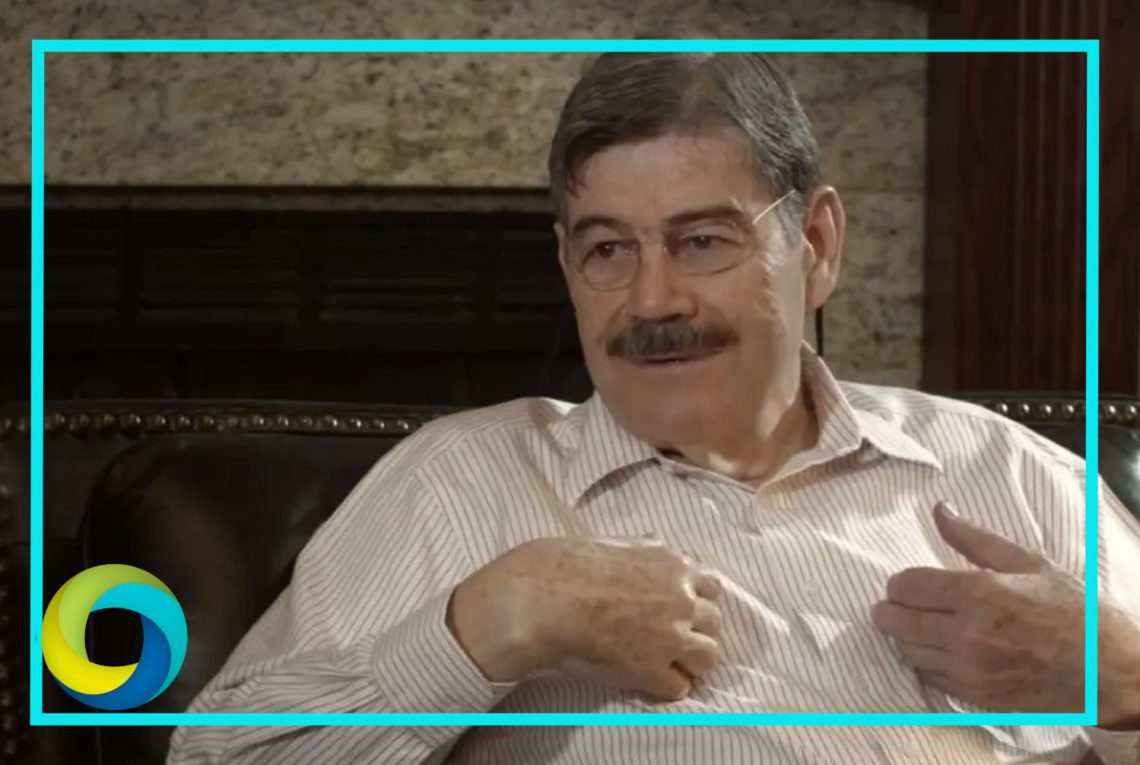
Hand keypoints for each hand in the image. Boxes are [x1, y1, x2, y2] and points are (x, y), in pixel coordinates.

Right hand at [449, 535, 723, 699]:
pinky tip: (647, 679)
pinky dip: (666, 686)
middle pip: (714, 623)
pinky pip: (679, 687)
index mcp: (674, 567)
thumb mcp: (615, 543)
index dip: (696, 599)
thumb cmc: (568, 566)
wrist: (544, 600)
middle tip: (674, 639)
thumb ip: (644, 547)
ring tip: (669, 664)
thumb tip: (655, 544)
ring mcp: (671, 637)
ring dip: (691, 661)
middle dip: (696, 630)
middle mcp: (682, 601)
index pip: (713, 586)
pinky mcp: (651, 670)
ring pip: (708, 657)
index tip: (682, 608)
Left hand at [871, 502, 1139, 726]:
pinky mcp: (976, 697)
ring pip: (907, 651)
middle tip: (897, 603)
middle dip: (890, 608)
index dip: (899, 582)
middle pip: (896, 620)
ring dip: (904, 636)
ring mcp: (970, 670)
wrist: (1111, 671)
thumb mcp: (1029, 563)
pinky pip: (928, 677)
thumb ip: (974, 538)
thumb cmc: (1076, 610)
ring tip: (919, 625)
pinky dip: (924, 662)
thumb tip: (938, 510)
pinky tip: (938, 650)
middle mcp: (968, 634)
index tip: (906, 582)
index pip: (906, 586)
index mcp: (979, 594)